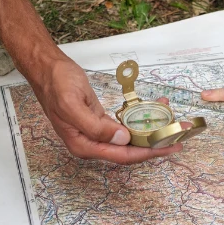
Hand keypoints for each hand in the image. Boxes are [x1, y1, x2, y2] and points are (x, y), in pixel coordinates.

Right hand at [35, 59, 181, 163]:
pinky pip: (124, 126)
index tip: (168, 147)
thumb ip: (96, 127)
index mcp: (84, 145)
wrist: (46, 68)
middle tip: (178, 135)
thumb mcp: (73, 105)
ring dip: (149, 131)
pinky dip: (139, 120)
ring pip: (128, 138)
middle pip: (128, 150)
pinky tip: (152, 111)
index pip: (122, 156)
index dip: (147, 153)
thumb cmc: (55, 84)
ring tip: (170, 120)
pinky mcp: (99, 121)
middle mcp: (91, 143)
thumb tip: (122, 140)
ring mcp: (96, 133)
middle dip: (154, 143)